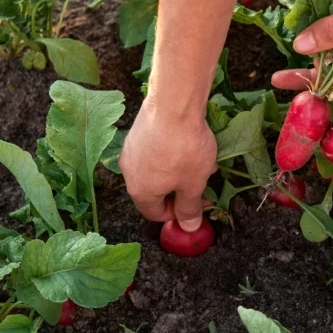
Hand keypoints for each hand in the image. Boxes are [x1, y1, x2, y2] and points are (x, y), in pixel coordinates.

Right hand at [119, 96, 217, 231]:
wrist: (173, 104)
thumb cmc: (184, 149)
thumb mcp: (193, 184)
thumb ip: (190, 208)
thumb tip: (188, 227)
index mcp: (140, 191)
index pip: (154, 214)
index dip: (178, 214)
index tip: (197, 206)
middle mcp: (129, 172)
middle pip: (156, 191)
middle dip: (182, 189)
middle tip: (203, 183)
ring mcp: (131, 150)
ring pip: (158, 169)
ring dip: (180, 170)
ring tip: (202, 161)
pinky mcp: (138, 131)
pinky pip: (156, 150)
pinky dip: (173, 153)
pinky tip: (192, 143)